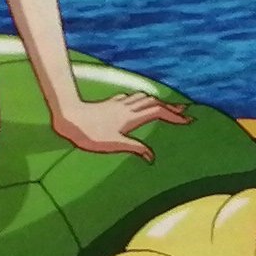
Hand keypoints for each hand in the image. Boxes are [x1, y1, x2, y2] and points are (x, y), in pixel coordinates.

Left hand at [54, 86, 185, 156]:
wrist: (68, 117)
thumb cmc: (89, 134)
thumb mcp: (114, 144)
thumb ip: (134, 148)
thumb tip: (151, 157)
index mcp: (131, 117)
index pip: (158, 112)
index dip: (174, 115)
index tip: (188, 120)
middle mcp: (127, 107)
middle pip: (154, 103)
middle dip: (171, 108)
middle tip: (185, 112)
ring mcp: (118, 104)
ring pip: (143, 98)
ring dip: (157, 101)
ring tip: (166, 107)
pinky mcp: (110, 104)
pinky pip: (131, 98)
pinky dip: (141, 99)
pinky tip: (138, 102)